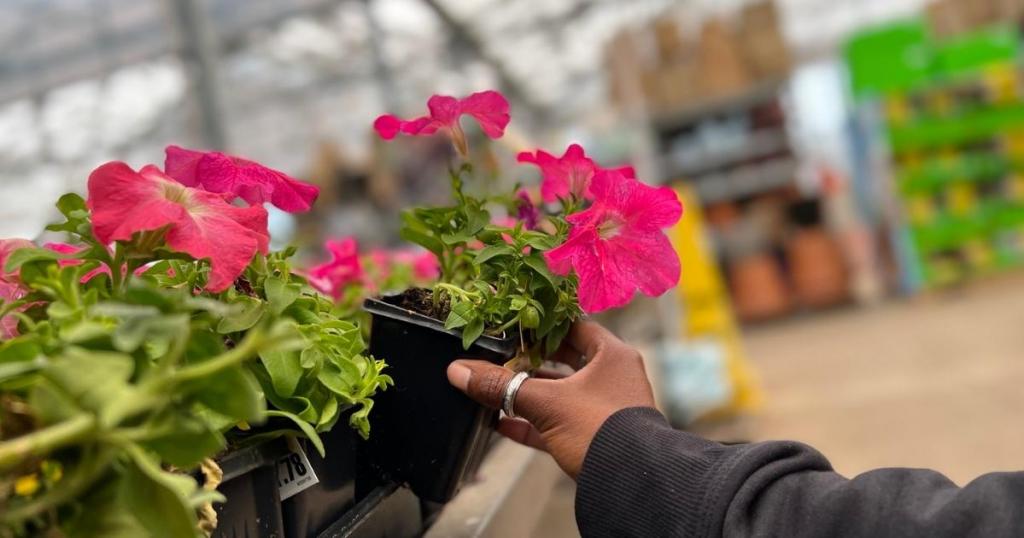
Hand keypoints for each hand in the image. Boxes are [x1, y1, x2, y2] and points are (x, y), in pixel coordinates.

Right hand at [446, 321, 655, 477]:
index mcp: (612, 355)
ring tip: (494, 389)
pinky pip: (558, 423)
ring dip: (528, 393)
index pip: (574, 326)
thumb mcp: (545, 403)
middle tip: (499, 354)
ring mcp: (604, 408)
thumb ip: (501, 386)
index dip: (542, 324)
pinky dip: (532, 423)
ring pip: (559, 393)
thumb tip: (458, 371)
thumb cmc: (597, 429)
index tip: (513, 324)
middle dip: (529, 361)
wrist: (628, 484)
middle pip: (565, 359)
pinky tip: (500, 425)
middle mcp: (612, 377)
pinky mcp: (594, 437)